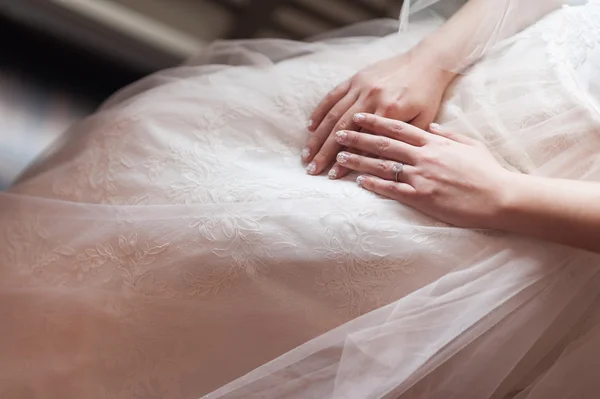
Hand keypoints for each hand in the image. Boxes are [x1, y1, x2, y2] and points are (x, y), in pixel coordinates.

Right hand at [303, 47, 455, 178]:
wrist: (428, 60)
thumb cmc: (427, 94)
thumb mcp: (422, 120)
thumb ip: (401, 140)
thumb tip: (383, 163)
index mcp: (389, 111)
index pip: (361, 142)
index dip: (345, 160)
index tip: (332, 176)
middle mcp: (371, 98)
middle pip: (341, 130)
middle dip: (324, 152)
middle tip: (311, 169)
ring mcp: (361, 86)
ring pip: (333, 114)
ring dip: (318, 136)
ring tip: (306, 154)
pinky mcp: (356, 78)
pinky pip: (333, 95)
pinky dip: (320, 111)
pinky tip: (310, 126)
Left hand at [335, 113, 513, 228]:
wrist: (500, 197)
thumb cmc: (487, 172)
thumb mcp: (469, 144)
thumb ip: (448, 134)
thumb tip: (432, 126)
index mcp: (435, 142)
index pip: (398, 128)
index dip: (375, 121)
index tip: (357, 117)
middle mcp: (424, 156)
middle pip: (384, 144)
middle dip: (358, 138)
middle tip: (338, 134)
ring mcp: (422, 177)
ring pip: (383, 166)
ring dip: (359, 161)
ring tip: (339, 158)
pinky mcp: (422, 198)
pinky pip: (392, 190)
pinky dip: (374, 185)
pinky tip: (359, 182)